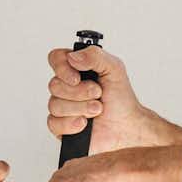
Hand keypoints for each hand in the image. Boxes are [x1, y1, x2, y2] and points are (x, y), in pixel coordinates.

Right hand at [46, 43, 181, 153]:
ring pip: (55, 105)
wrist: (127, 124)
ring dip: (80, 108)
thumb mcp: (114, 68)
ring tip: (97, 109)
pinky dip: (72, 123)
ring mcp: (61, 106)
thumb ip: (95, 56)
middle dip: (80, 92)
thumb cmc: (120, 97)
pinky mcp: (61, 126)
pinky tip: (85, 123)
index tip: (77, 78)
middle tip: (98, 94)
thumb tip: (73, 57)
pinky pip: (54, 123)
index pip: (56, 59)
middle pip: (54, 85)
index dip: (62, 68)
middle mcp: (66, 86)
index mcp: (75, 68)